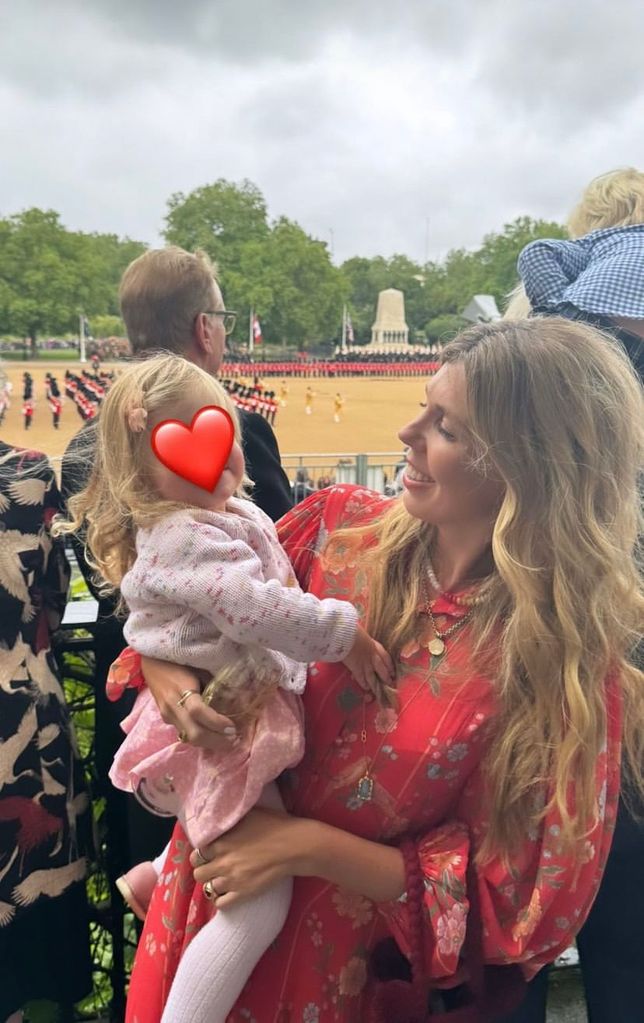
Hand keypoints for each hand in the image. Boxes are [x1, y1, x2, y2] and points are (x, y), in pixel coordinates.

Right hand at [141, 655, 237, 752]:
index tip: (233, 726)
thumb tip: (238, 695)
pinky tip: (212, 735)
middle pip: (194, 734)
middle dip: (216, 741)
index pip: (198, 712)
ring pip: (189, 738)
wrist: (152, 662)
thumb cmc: (179, 660)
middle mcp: (172, 706)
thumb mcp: (199, 667)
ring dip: (209, 743)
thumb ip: (214, 682)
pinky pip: (184, 734)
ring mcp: (166, 715)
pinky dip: (200, 738)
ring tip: (226, 740)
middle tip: (233, 739)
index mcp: (181, 688)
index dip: (216, 722)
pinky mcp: (166, 719)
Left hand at [190, 808, 315, 908]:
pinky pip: (221, 904)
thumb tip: (219, 818)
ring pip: (207, 889)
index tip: (208, 853)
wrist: (294, 846)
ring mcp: (232, 880)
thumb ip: (230, 819)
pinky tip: (228, 893)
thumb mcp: (248, 814)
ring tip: (222, 880)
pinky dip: (221, 900)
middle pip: (198, 872)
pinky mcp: (243, 894)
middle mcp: (222, 861)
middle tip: (214, 866)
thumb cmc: (274, 825)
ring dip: (213, 884)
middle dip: (204, 869)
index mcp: (221, 841)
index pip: (196, 852)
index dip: (201, 853)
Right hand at [342, 625, 394, 698]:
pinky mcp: (356, 668)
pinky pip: (361, 679)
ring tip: (379, 691)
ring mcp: (365, 663)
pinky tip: (366, 688)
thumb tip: (362, 639)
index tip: (393, 672)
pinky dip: (364, 684)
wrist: (345, 634)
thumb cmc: (351, 630)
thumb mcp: (361, 633)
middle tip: (390, 683)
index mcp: (374, 646)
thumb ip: (364, 640)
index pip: (386, 657)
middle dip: (386, 677)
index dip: (390, 666)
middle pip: (382, 669)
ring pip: (373, 677)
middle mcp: (372, 656)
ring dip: (376, 684)